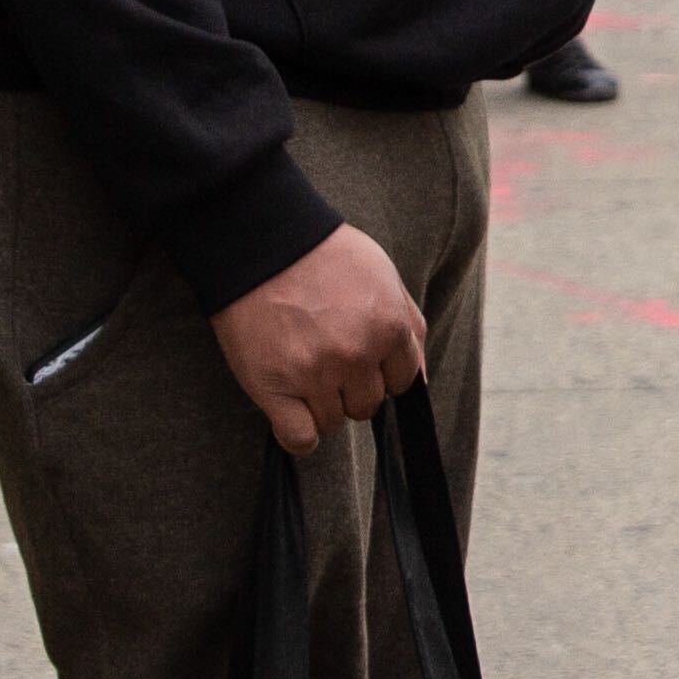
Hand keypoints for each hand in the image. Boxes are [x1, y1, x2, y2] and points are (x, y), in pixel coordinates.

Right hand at [210, 223, 426, 450]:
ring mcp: (315, 374)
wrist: (260, 239)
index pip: (403, 382)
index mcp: (389, 328)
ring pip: (334, 422)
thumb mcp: (383, 274)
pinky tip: (291, 414)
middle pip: (367, 405)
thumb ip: (409, 324)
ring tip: (300, 370)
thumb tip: (418, 375)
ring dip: (321, 405)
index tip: (360, 358)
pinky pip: (299, 439)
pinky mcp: (275, 387)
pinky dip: (298, 435)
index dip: (381, 372)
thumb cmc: (322, 254)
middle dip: (351, 388)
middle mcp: (357, 355)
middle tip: (324, 358)